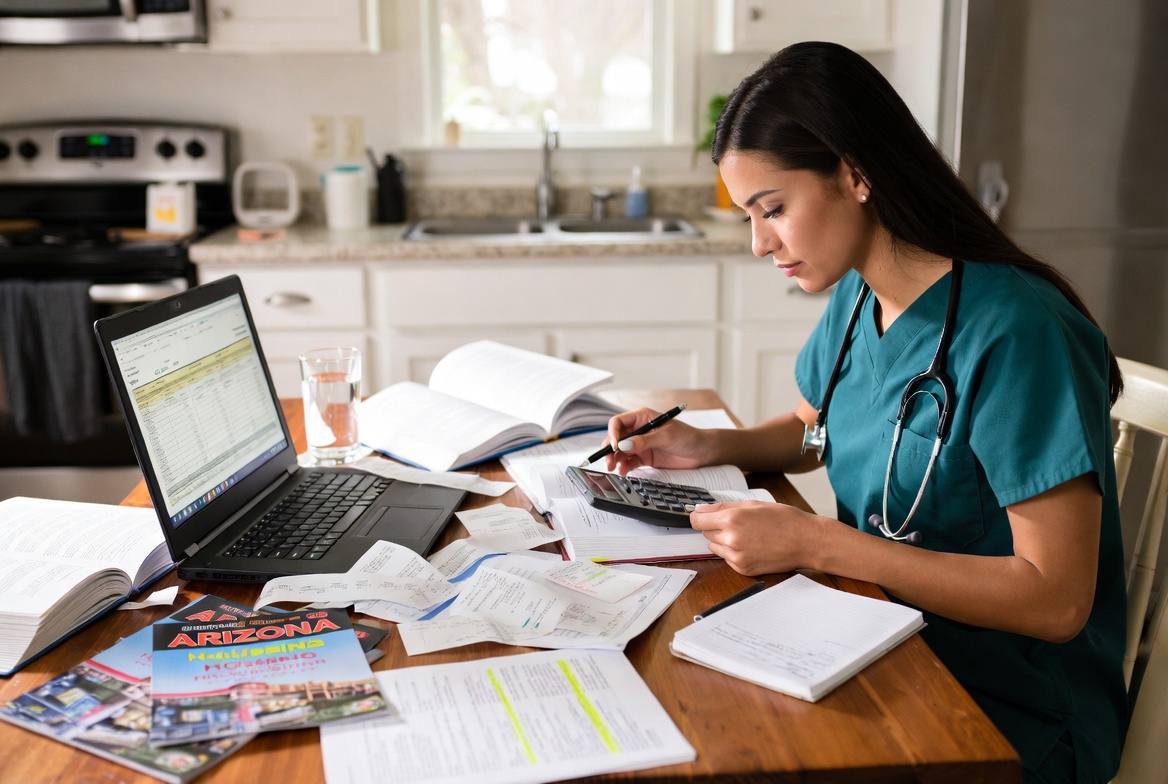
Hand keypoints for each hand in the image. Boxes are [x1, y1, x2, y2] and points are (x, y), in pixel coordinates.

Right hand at [603, 407, 707, 473]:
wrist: (702, 452)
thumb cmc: (688, 437)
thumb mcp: (666, 436)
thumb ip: (644, 441)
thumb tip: (623, 446)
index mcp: (642, 417)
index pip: (618, 422)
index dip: (613, 433)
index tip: (615, 446)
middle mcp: (638, 430)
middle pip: (616, 438)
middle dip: (610, 450)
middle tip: (609, 462)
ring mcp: (640, 445)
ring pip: (620, 452)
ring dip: (615, 460)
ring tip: (617, 469)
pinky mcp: (644, 458)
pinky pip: (629, 462)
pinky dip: (624, 467)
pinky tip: (624, 471)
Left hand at [689, 500, 821, 575]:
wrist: (805, 541)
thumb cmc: (783, 519)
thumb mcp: (752, 504)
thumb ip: (723, 507)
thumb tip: (700, 509)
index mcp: (732, 520)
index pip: (697, 520)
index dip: (698, 517)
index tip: (701, 516)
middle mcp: (731, 539)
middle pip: (705, 533)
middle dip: (715, 527)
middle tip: (737, 523)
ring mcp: (736, 557)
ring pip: (715, 547)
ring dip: (723, 540)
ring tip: (746, 535)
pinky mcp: (743, 569)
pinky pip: (727, 559)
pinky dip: (733, 552)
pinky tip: (752, 546)